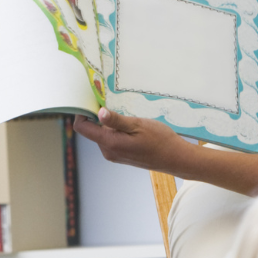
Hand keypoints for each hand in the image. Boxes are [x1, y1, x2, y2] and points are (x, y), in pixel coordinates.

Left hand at [73, 109, 189, 173]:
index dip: (82, 112)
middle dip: (98, 115)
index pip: (82, 127)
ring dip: (109, 122)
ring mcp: (114, 154)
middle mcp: (107, 151)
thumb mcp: (138, 125)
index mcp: (109, 143)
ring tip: (126, 114)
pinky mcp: (120, 155)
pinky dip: (115, 129)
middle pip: (92, 129)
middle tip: (113, 102)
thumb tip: (99, 112)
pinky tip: (130, 125)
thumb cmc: (160, 140)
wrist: (174, 158)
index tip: (92, 100)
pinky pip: (111, 138)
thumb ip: (116, 120)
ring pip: (102, 133)